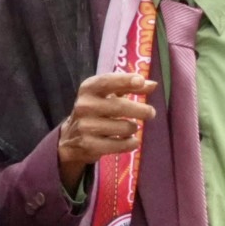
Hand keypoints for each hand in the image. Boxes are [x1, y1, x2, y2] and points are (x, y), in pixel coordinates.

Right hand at [56, 72, 156, 188]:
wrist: (71, 138)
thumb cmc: (96, 110)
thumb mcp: (107, 95)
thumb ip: (129, 88)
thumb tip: (153, 85)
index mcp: (88, 89)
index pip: (107, 81)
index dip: (124, 80)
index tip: (140, 81)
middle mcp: (84, 106)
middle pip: (119, 107)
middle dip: (141, 110)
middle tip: (151, 113)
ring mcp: (85, 126)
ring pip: (123, 127)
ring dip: (133, 128)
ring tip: (131, 127)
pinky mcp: (89, 145)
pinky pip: (120, 145)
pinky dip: (131, 143)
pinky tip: (131, 141)